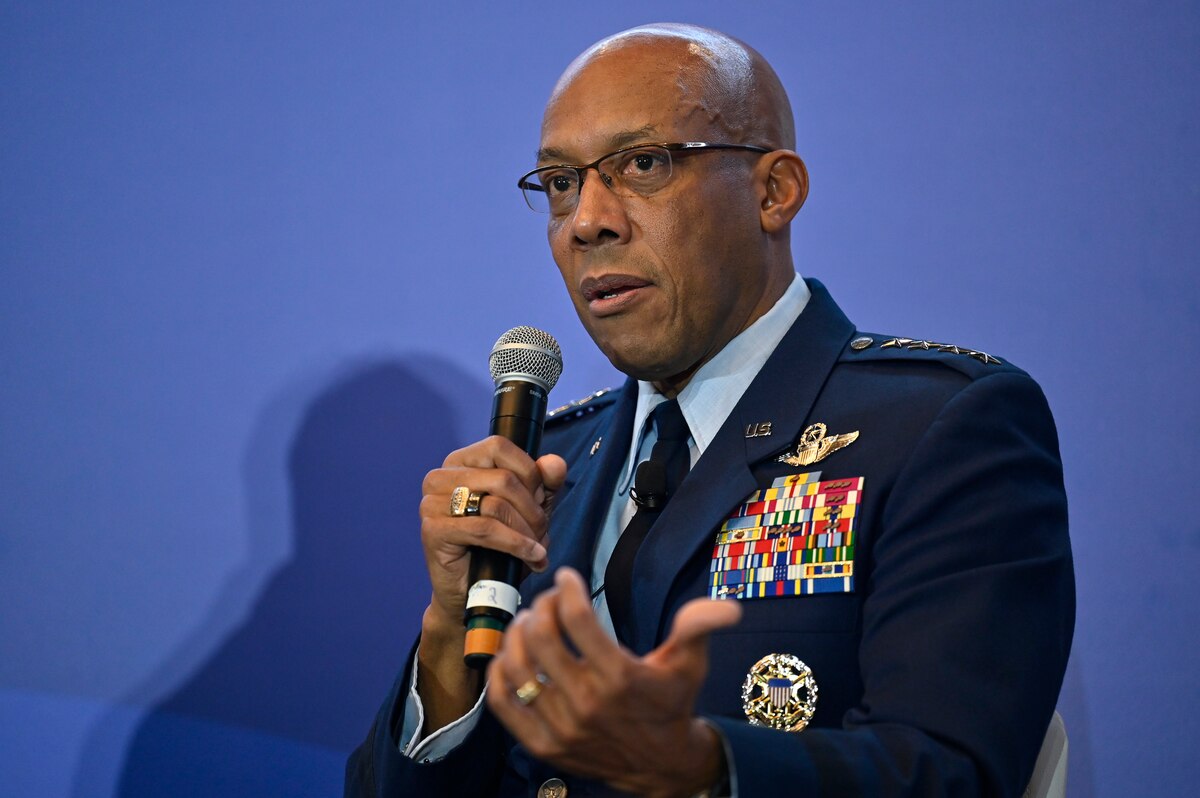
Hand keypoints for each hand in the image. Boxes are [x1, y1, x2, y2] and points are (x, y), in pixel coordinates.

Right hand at [416, 436, 566, 727]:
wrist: (472, 594)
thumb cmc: (498, 548)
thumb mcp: (528, 510)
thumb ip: (544, 483)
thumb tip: (554, 463)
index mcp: (459, 462)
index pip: (499, 447)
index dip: (529, 473)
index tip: (541, 498)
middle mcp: (440, 477)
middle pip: (502, 478)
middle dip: (532, 508)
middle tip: (542, 531)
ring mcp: (431, 503)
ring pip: (496, 504)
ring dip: (526, 529)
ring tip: (537, 548)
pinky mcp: (433, 530)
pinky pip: (485, 529)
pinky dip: (515, 544)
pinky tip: (532, 556)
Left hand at [487, 568, 741, 797]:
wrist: (660, 765)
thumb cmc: (671, 703)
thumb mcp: (689, 663)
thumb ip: (698, 627)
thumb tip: (727, 607)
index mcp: (621, 677)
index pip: (578, 620)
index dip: (567, 589)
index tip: (567, 577)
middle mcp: (587, 702)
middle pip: (543, 638)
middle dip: (541, 607)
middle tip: (547, 599)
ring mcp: (561, 726)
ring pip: (518, 668)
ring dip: (517, 636)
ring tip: (528, 621)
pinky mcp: (542, 744)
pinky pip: (504, 704)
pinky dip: (499, 674)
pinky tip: (510, 654)